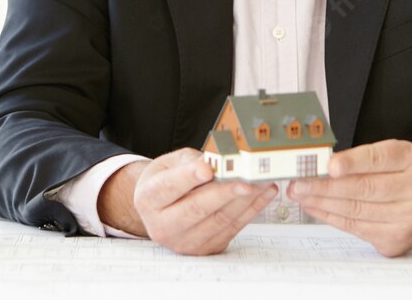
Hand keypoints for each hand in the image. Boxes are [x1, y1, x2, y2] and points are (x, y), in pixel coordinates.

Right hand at [103, 148, 275, 254]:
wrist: (162, 209)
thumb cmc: (167, 180)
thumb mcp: (170, 164)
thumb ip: (191, 161)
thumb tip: (218, 162)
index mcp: (148, 199)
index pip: (169, 187)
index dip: (188, 177)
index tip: (207, 168)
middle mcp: (162, 225)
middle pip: (196, 209)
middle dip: (224, 193)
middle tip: (246, 180)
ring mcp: (183, 241)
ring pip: (218, 221)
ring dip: (245, 201)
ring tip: (263, 182)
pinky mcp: (205, 248)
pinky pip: (232, 229)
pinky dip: (251, 211)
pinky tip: (263, 194)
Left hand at [289, 139, 411, 256]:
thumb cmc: (396, 177)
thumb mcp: (385, 158)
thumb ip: (358, 159)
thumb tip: (317, 166)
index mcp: (411, 159)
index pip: (378, 159)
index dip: (352, 162)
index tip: (329, 165)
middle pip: (363, 188)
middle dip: (325, 186)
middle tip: (299, 182)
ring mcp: (407, 217)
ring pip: (355, 209)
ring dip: (321, 202)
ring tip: (300, 194)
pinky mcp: (394, 238)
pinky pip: (354, 227)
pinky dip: (329, 216)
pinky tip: (314, 207)